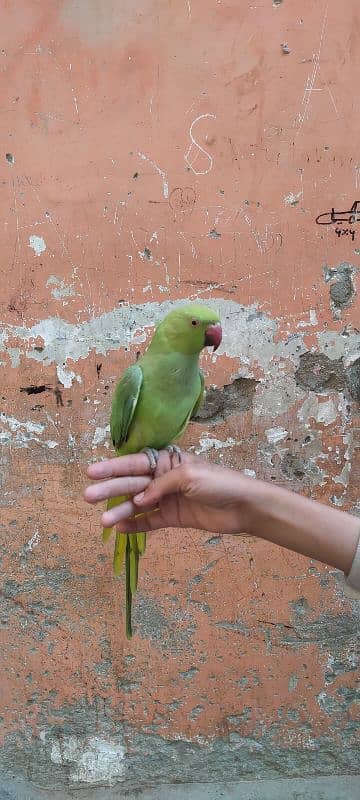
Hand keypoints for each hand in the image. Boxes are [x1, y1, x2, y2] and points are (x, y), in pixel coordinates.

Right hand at [84, 451, 252, 534]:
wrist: (243, 506)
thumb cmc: (219, 483)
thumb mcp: (189, 475)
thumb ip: (162, 485)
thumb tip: (140, 500)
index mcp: (167, 461)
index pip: (134, 463)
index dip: (113, 467)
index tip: (92, 472)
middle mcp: (163, 479)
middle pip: (131, 484)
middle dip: (110, 489)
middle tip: (88, 495)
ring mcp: (167, 499)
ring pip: (137, 505)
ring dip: (120, 511)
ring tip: (102, 520)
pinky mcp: (173, 518)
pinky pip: (149, 522)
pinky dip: (135, 525)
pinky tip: (120, 529)